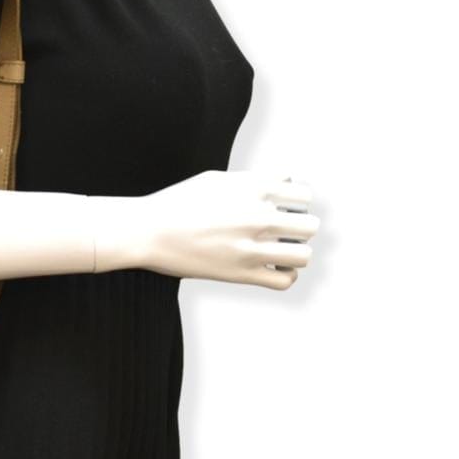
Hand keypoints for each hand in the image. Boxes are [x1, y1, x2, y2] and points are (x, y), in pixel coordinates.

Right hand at [101, 170, 319, 287]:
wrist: (147, 231)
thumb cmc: (178, 203)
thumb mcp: (217, 179)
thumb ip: (256, 178)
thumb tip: (287, 177)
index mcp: (253, 187)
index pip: (304, 195)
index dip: (297, 202)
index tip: (284, 208)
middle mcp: (257, 216)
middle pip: (310, 226)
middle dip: (300, 229)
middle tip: (284, 232)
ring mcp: (251, 247)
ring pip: (304, 256)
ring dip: (296, 254)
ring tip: (281, 252)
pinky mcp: (241, 274)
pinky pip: (285, 281)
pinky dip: (285, 276)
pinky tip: (272, 268)